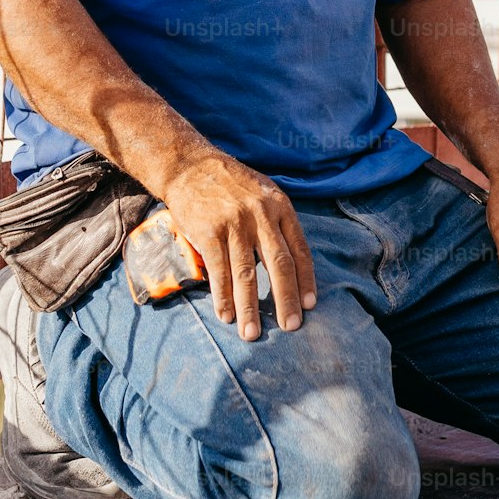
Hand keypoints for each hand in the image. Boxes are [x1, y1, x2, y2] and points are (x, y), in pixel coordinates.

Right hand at [164, 150, 316, 341]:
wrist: (189, 165)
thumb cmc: (229, 183)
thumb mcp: (263, 192)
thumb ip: (277, 222)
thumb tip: (291, 264)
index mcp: (279, 206)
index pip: (299, 249)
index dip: (306, 280)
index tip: (309, 305)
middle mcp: (260, 215)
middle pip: (279, 264)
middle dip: (286, 299)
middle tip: (291, 326)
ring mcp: (234, 223)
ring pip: (247, 273)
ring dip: (250, 307)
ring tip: (252, 333)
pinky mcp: (208, 232)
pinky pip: (219, 270)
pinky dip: (222, 296)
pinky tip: (226, 315)